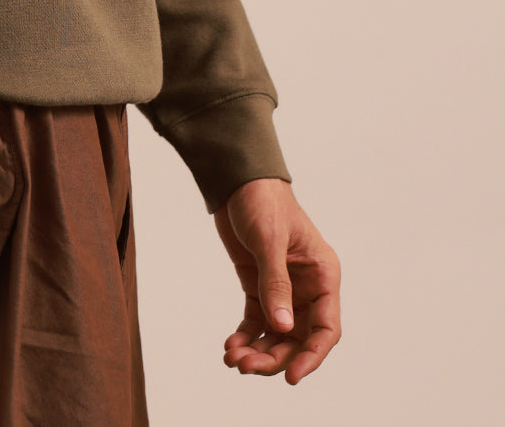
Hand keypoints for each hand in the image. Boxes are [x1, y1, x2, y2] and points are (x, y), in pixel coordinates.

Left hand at [213, 177, 340, 384]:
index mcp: (323, 275)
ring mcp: (283, 290)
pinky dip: (245, 338)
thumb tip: (283, 327)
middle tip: (246, 366)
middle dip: (275, 358)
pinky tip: (230, 347)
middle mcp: (307, 288)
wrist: (237, 180)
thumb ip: (275, 283)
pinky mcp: (259, 287)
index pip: (326, 328)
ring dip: (258, 352)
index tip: (291, 377)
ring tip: (233, 359)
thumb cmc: (262, 200)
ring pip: (276, 336)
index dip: (312, 356)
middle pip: (298, 339)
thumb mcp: (269, 240)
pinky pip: (256, 323)